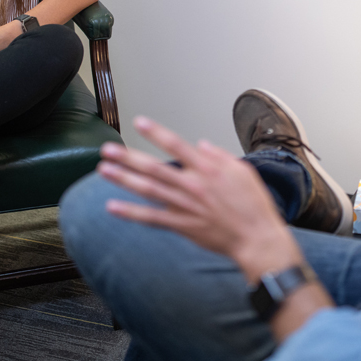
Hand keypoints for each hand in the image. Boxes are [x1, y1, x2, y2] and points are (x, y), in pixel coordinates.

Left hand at [98, 116, 300, 279]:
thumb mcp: (243, 171)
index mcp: (208, 169)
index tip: (139, 122)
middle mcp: (192, 185)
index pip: (176, 145)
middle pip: (154, 168)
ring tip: (104, 169)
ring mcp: (185, 206)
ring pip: (148, 190)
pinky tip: (112, 206)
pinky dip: (131, 213)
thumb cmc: (253, 205)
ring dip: (124, 179)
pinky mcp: (182, 225)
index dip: (156, 133)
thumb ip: (220, 156)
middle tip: (107, 149)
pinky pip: (151, 218)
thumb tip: (200, 145)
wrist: (256, 238)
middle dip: (128, 157)